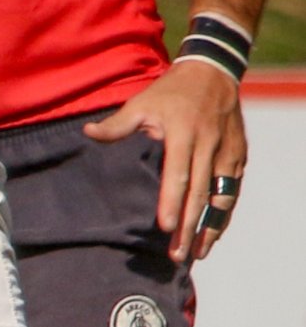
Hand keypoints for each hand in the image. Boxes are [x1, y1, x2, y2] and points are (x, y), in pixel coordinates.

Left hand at [83, 60, 245, 261]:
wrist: (213, 72)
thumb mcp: (141, 101)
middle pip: (201, 193)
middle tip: (177, 255)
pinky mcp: (239, 155)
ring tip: (196, 253)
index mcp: (184, 133)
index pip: (179, 173)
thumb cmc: (170, 91)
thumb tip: (88, 133)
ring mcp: (228, 151)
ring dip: (211, 227)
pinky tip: (212, 234)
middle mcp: (209, 145)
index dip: (173, 201)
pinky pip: (232, 191)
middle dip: (190, 226)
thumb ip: (117, 124)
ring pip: (222, 196)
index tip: (166, 227)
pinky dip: (224, 214)